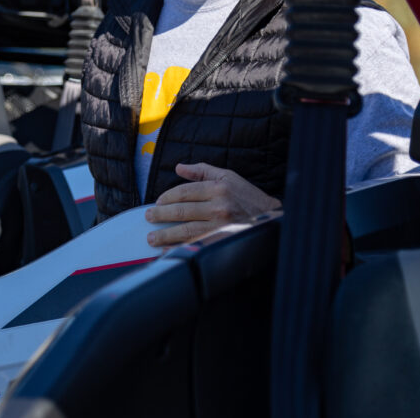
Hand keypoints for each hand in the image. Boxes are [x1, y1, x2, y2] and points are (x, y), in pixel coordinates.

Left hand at [145, 163, 281, 246]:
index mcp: (218, 188)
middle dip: (161, 215)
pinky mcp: (223, 240)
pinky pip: (198, 245)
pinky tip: (169, 251)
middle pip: (183, 212)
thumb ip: (202, 171)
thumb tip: (179, 167)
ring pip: (187, 231)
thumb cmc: (247, 196)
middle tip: (148, 217)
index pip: (185, 192)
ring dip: (166, 235)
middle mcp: (219, 207)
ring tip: (151, 238)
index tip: (157, 202)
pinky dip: (181, 249)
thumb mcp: (227, 176)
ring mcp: (221, 226)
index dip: (168, 198)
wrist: (271, 218)